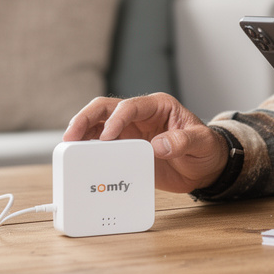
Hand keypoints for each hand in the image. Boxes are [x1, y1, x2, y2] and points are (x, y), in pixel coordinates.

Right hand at [64, 93, 228, 192]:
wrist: (205, 168)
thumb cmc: (205, 149)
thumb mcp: (201, 143)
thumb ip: (182, 141)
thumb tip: (160, 145)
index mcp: (158, 106)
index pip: (130, 106)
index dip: (115, 119)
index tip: (107, 137)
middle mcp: (139, 116)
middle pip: (104, 109)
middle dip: (85, 119)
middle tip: (71, 136)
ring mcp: (130, 133)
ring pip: (97, 126)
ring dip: (82, 134)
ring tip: (68, 148)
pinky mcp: (125, 150)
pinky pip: (102, 147)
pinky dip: (89, 151)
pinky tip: (79, 159)